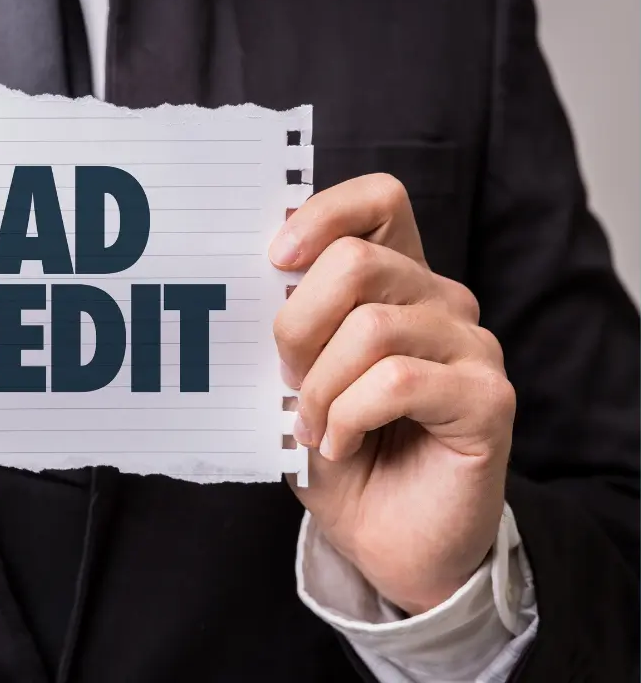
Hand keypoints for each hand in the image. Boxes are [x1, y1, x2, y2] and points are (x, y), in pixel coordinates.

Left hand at [270, 174, 514, 615]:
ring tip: (316, 429)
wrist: (387, 541)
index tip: (274, 259)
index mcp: (396, 282)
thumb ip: (288, 328)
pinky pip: (397, 381)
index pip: (378, 201)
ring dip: (321, 388)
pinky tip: (344, 445)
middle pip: (356, 264)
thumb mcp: (296, 382)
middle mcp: (442, 300)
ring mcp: (472, 346)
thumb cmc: (340, 453)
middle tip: (289, 386)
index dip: (323, 215)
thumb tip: (255, 281)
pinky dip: (351, 416)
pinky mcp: (488, 398)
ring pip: (372, 328)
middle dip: (297, 329)